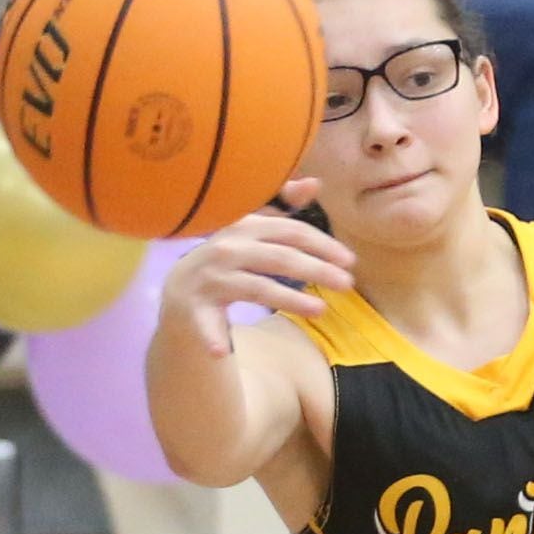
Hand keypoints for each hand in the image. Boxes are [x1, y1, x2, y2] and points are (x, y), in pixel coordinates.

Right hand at [158, 182, 352, 354]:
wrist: (183, 291)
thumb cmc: (230, 259)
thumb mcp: (255, 231)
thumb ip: (285, 209)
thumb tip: (315, 183)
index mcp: (243, 226)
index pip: (289, 230)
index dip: (321, 244)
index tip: (350, 259)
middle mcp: (225, 248)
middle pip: (279, 257)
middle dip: (316, 269)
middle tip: (348, 284)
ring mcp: (210, 277)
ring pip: (256, 286)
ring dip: (289, 299)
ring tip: (321, 310)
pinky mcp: (196, 306)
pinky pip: (204, 322)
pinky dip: (210, 335)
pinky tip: (219, 351)